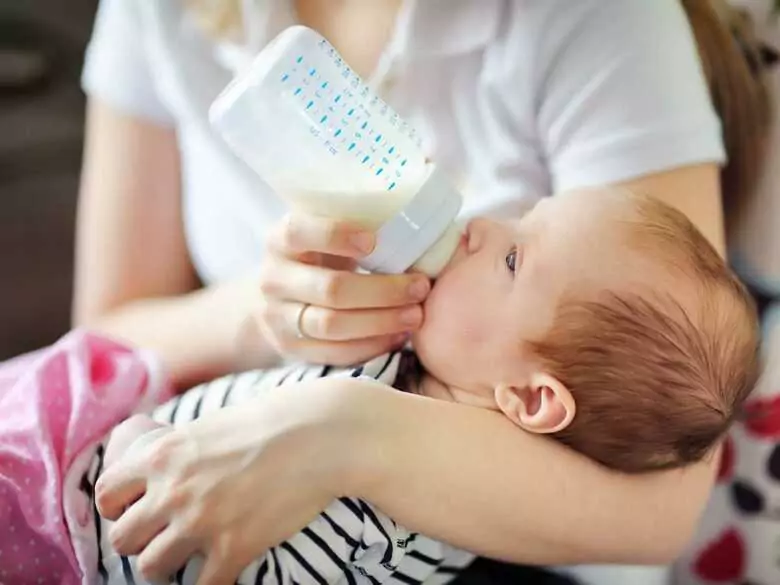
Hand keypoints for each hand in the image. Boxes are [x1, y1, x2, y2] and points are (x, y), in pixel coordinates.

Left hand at [96, 377, 375, 584]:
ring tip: (190, 553)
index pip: (106, 494)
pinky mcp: (235, 547)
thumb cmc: (273, 421)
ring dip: (167, 563)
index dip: (118, 506)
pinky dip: (210, 580)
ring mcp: (202, 521)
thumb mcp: (211, 425)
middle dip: (141, 538)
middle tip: (164, 533)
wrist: (322, 434)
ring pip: (150, 568)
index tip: (137, 509)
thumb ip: (179, 451)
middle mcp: (173, 490)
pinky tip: (224, 566)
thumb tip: (163, 470)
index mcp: (163, 454)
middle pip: (122, 538)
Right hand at [256, 214, 430, 363]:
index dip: (335, 235)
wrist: (278, 299)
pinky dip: (371, 346)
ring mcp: (278, 317)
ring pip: (332, 325)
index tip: (374, 240)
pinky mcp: (291, 348)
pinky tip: (398, 337)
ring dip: (381, 321)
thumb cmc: (319, 256)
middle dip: (382, 290)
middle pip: (330, 288)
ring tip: (416, 315)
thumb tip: (421, 187)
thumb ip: (358, 216)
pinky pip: (334, 353)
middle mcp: (274, 278)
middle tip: (421, 286)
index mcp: (281, 239)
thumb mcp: (324, 232)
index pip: (299, 232)